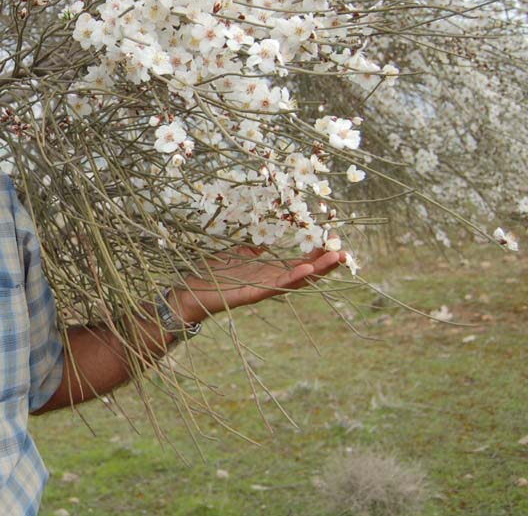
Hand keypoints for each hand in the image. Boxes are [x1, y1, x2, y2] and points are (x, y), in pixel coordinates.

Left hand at [175, 246, 343, 322]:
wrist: (190, 290)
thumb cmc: (214, 271)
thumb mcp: (238, 254)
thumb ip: (253, 249)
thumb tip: (263, 240)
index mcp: (268, 272)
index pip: (299, 263)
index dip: (317, 255)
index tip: (334, 243)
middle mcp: (270, 282)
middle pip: (304, 273)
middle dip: (326, 264)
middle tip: (345, 252)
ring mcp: (263, 289)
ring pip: (296, 280)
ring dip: (317, 270)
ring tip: (335, 259)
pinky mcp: (252, 294)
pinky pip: (275, 286)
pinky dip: (292, 278)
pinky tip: (307, 269)